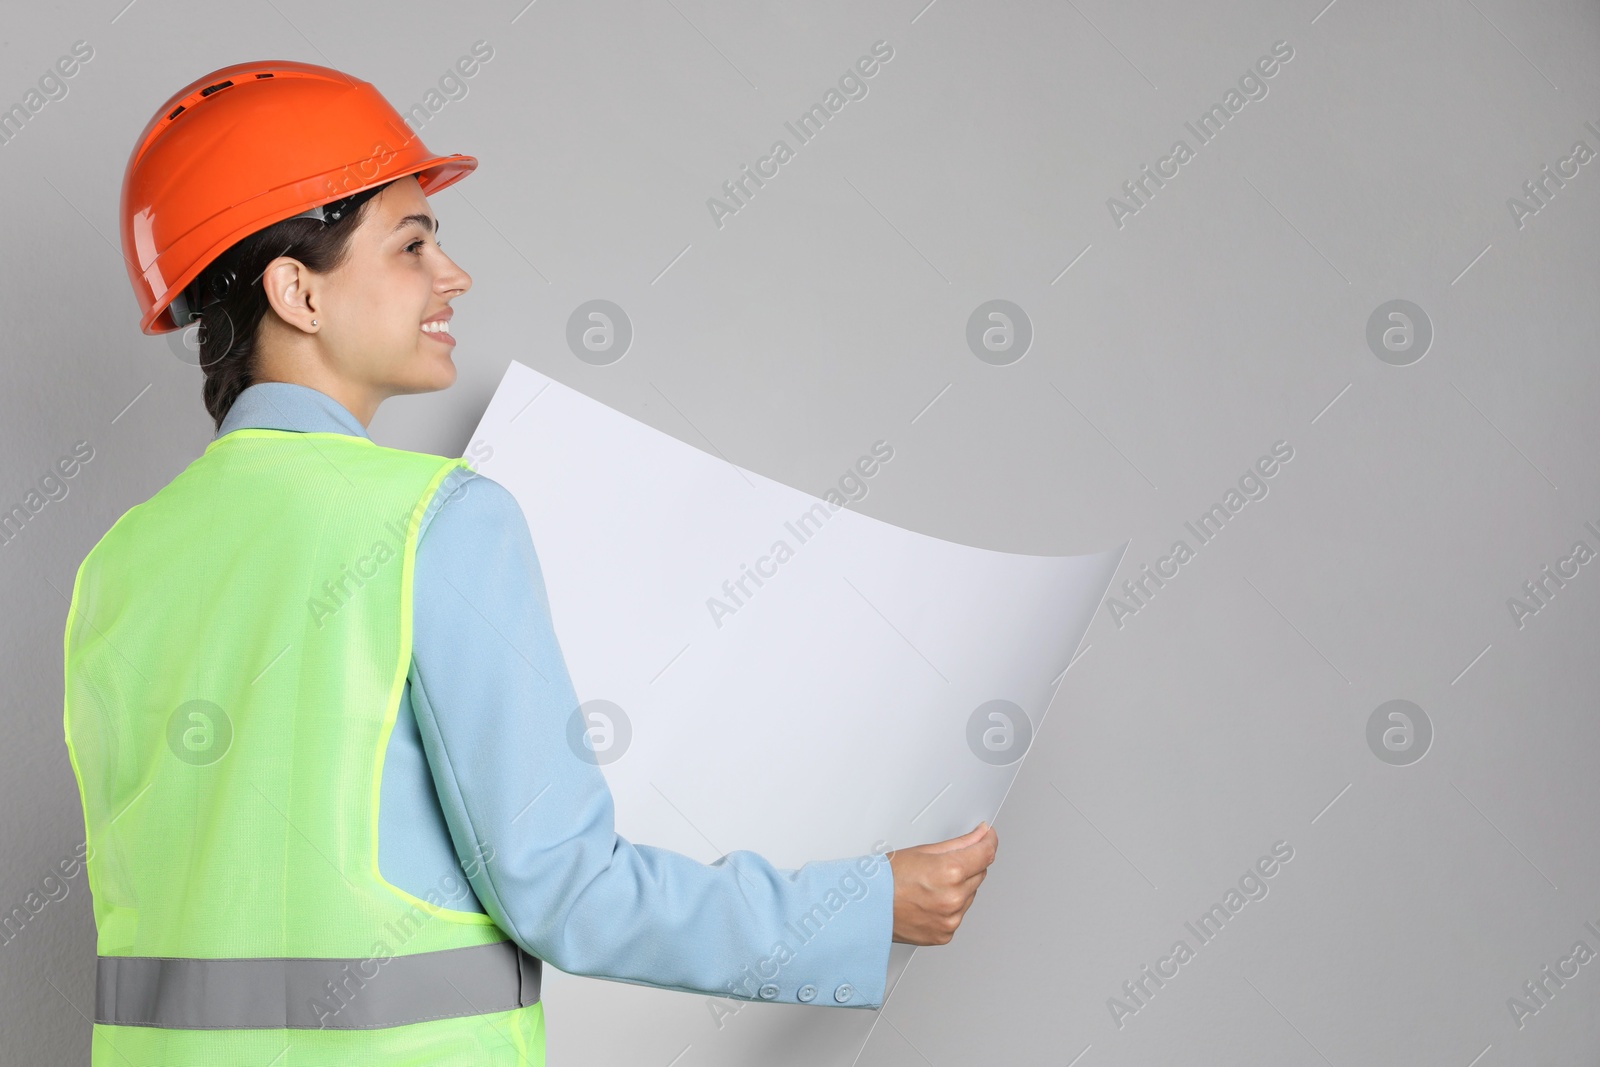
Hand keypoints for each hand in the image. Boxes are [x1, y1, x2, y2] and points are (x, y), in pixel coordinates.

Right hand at [887, 821, 997, 945]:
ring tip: (929, 886)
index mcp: (950, 872)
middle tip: (939, 865)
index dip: (989, 842)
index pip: (986, 854)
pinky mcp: (945, 934)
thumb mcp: (923, 851)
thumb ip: (960, 843)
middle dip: (967, 865)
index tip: (988, 837)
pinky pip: (958, 914)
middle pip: (979, 874)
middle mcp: (954, 898)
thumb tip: (981, 835)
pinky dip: (949, 907)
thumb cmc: (885, 879)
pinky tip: (928, 901)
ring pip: (970, 895)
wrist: (865, 909)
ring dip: (959, 888)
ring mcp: (950, 919)